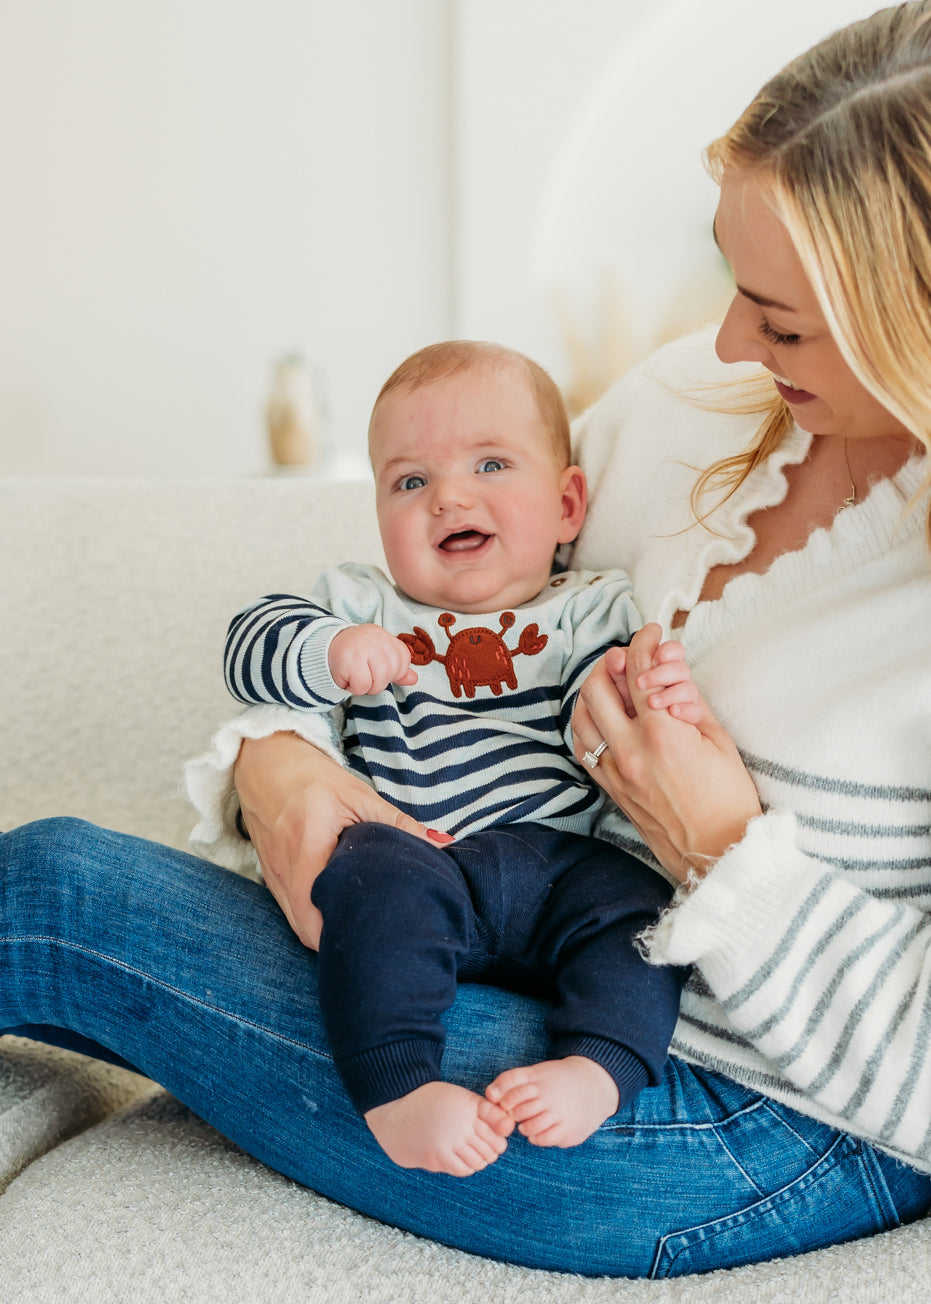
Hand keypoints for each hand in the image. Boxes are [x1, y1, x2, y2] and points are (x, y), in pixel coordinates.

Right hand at [234, 732, 448, 947]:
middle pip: (305, 929)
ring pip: (296, 924)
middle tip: (373, 940)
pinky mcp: (270, 875)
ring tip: (358, 931)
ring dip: (323, 932)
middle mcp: (284, 868)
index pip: (316, 914)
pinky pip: (290, 910)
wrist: (265, 762)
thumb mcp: (358, 795)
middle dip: (336, 942)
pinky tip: (336, 912)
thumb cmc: (312, 777)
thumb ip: (399, 823)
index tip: (375, 936)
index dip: (342, 935)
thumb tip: (443, 844)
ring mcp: (272, 875)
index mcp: (307, 846)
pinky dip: (311, 917)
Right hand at [328, 624, 417, 693]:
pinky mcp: (348, 660)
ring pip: (379, 680)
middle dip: (380, 682)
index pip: (403, 658)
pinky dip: (355, 689)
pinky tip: (348, 679)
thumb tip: (414, 679)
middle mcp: (374, 639)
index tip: (378, 670)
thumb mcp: (377, 658)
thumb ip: (397, 668)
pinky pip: (362, 685)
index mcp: (383, 636)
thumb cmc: (355, 656)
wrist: (324, 649)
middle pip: (392, 670)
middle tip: (365, 676)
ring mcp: (361, 648)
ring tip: (357, 678)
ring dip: (368, 687)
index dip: (394, 671)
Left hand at [573, 625, 761, 881]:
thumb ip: (689, 697)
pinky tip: (603, 716)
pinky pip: (583, 747)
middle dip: (612, 660)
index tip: (653, 632)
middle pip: (599, 687)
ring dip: (593, 690)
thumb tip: (670, 661)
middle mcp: (629, 751)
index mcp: (662, 735)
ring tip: (613, 680)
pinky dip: (587, 723)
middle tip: (628, 654)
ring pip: (581, 716)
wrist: (718, 855)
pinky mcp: (610, 789)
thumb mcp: (720, 741)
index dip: (645, 641)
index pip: (640, 671)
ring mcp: (614, 772)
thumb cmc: (729, 799)